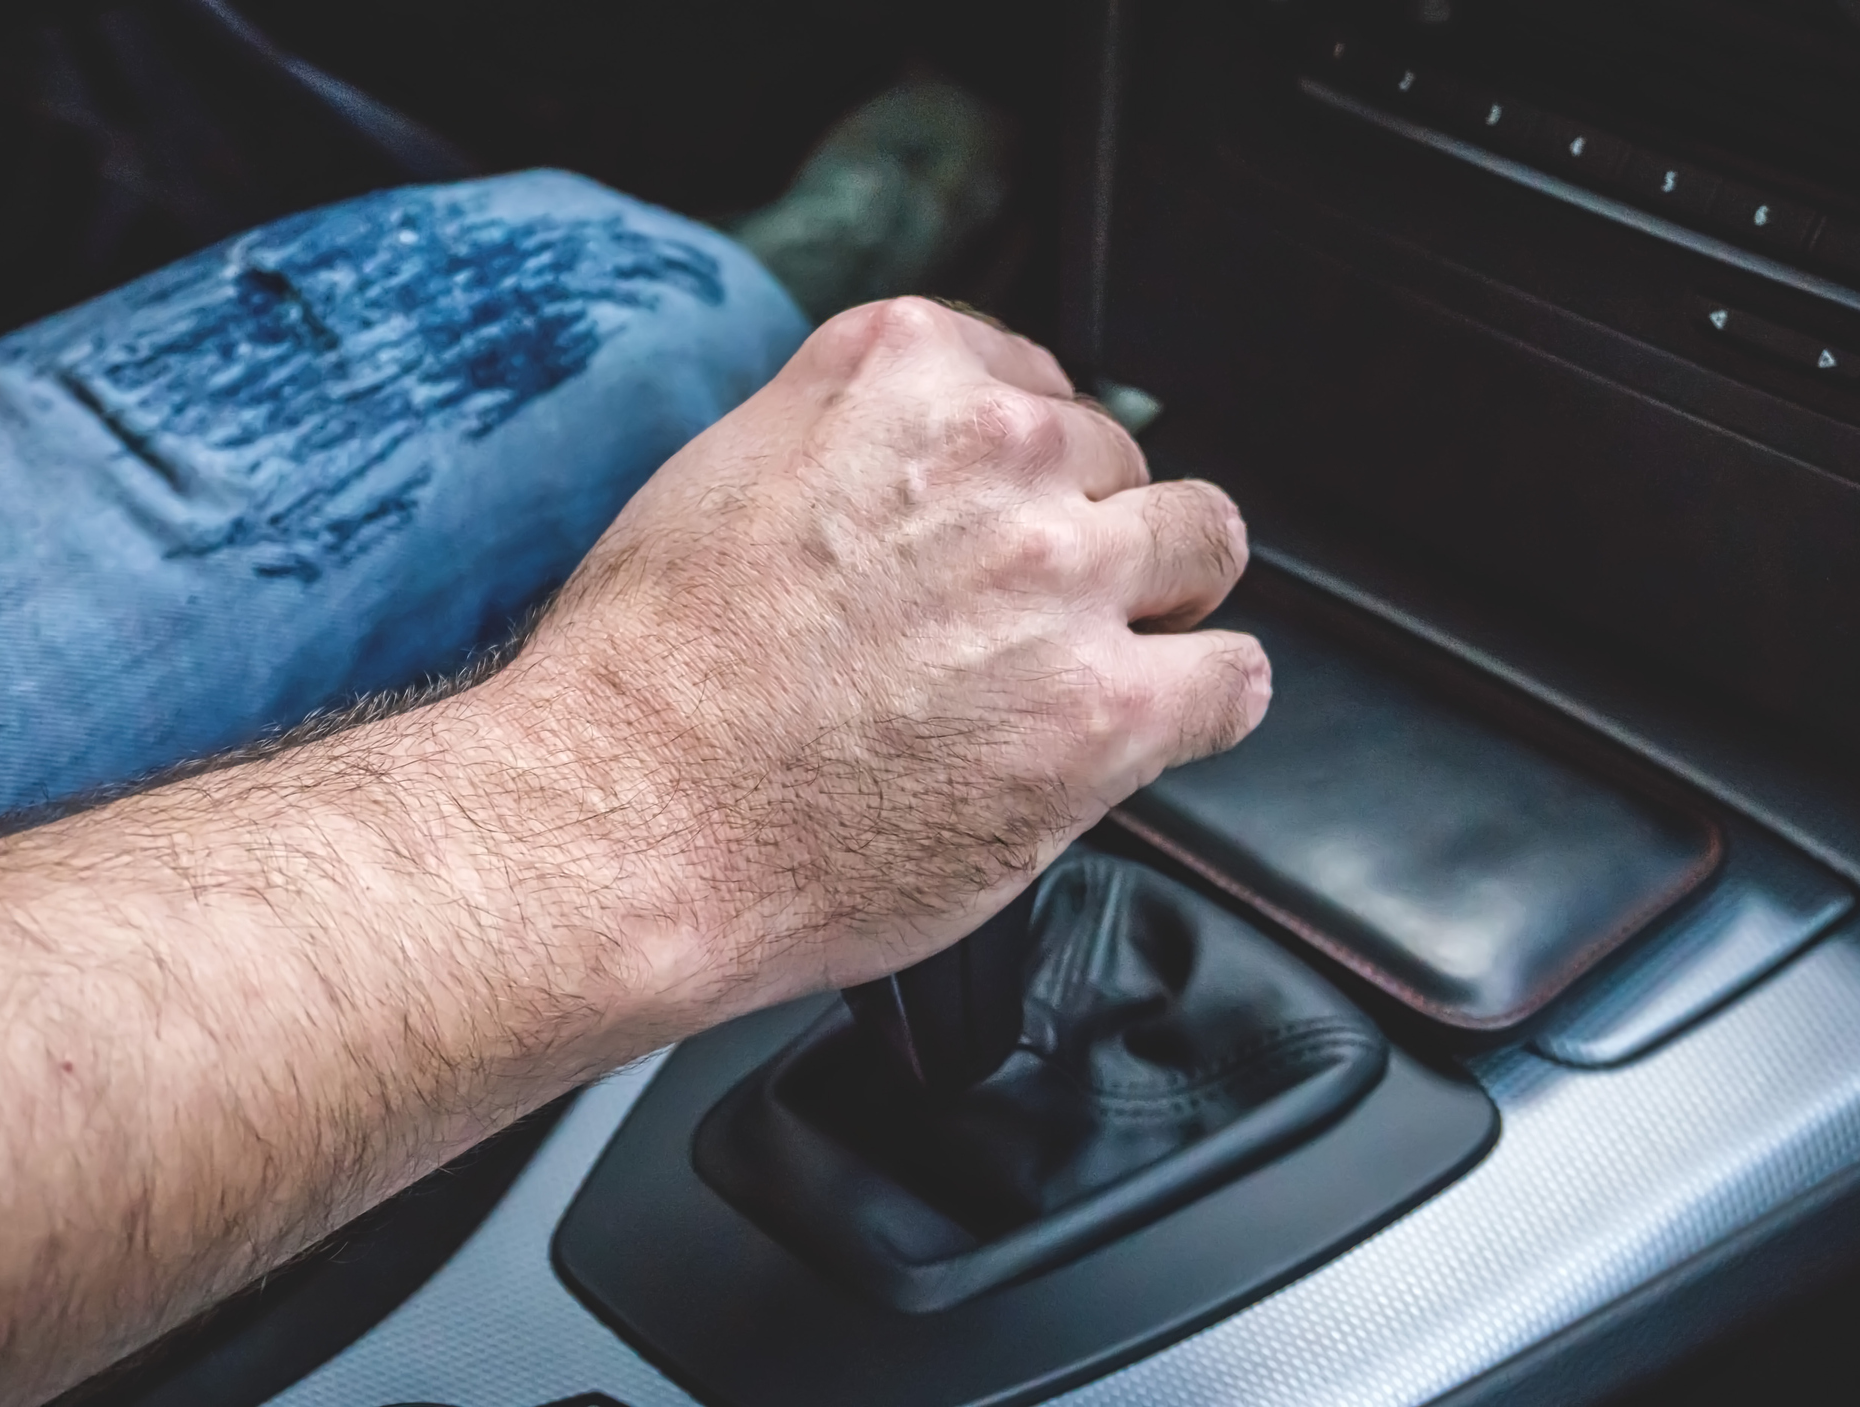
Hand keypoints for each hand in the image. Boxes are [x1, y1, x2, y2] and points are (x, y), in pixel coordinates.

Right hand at [495, 297, 1269, 1014]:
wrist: (627, 819)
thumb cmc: (649, 675)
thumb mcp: (722, 474)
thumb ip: (847, 433)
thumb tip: (917, 455)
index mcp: (904, 375)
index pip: (1034, 380)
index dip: (1021, 467)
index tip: (1002, 515)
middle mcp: (998, 455)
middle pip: (1119, 464)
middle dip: (1079, 533)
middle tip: (1015, 616)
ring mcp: (1061, 580)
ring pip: (1201, 546)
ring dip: (1156, 602)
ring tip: (1082, 664)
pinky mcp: (1103, 712)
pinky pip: (1232, 678)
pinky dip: (1200, 701)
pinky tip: (1143, 726)